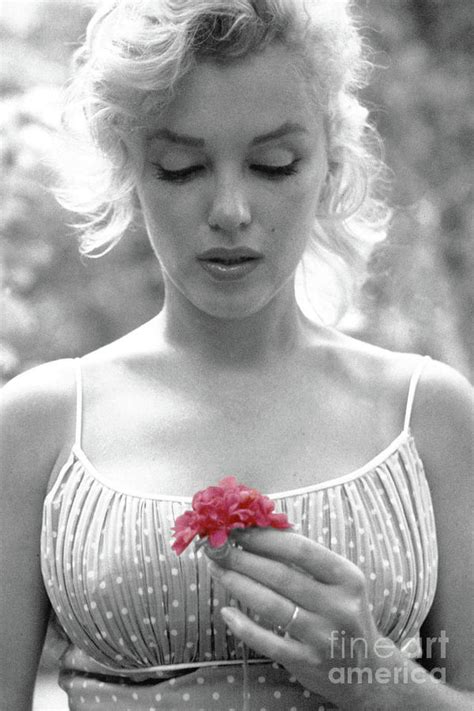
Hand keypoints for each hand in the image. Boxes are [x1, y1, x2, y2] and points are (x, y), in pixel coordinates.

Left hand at [205, 527, 385, 708]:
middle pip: (280, 576)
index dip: (265, 538)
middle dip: (242, 558)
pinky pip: (267, 641)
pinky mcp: (306, 662)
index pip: (301, 550)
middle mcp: (339, 607)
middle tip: (216, 547)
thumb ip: (307, 557)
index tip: (238, 529)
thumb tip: (264, 527)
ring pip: (270, 605)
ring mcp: (322, 637)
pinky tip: (226, 611)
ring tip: (216, 569)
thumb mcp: (339, 582)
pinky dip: (243, 625)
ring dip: (237, 584)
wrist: (365, 671)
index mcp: (348, 578)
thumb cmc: (343, 613)